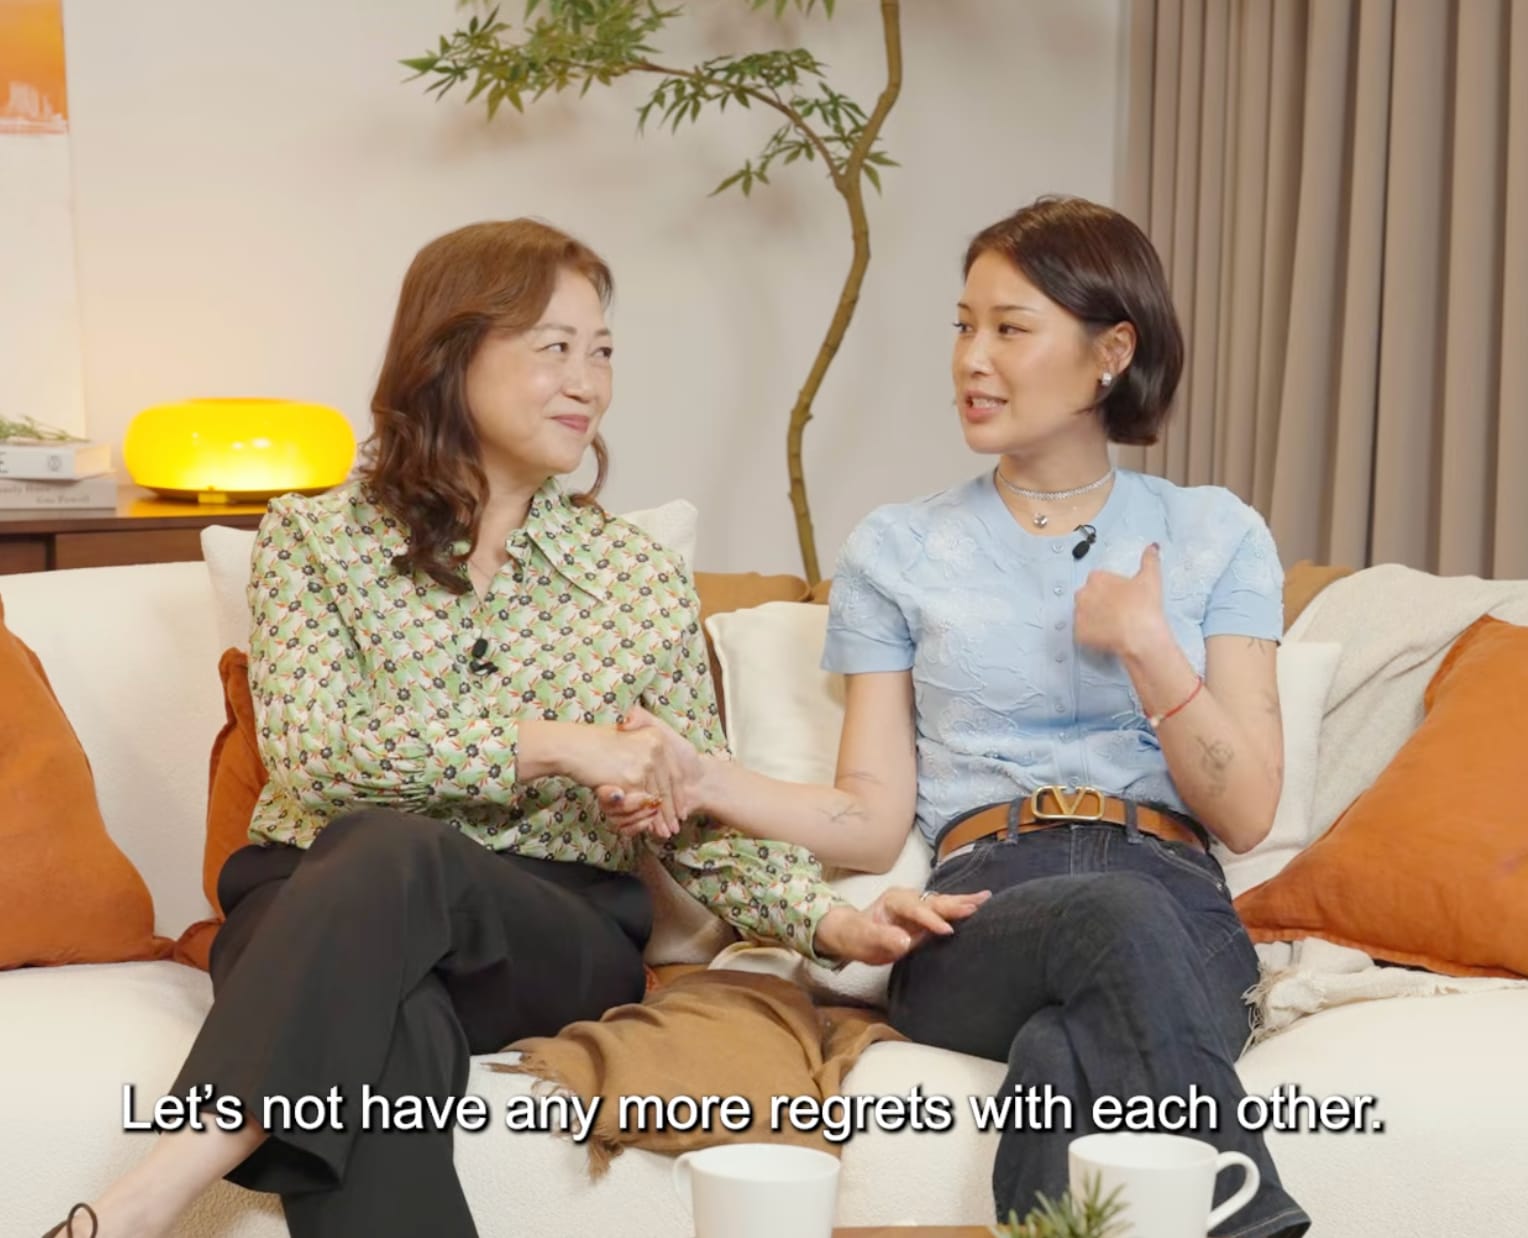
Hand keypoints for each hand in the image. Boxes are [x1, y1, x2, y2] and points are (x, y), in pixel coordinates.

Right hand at [590, 704, 704, 839]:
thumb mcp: (628, 735)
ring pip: (659, 797)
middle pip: (669, 787)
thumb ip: (645, 749)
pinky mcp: (632, 780)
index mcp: (657, 737)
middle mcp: (656, 748)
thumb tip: (658, 776)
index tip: (681, 808)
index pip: (674, 771)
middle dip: (673, 810)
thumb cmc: (596, 743)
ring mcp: (645, 764)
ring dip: (663, 818)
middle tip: (675, 826)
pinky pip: (643, 804)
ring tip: (666, 832)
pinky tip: (652, 828)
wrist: (574, 746)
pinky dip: (648, 819)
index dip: (678, 793)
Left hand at [812, 887, 991, 964]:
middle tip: (978, 904)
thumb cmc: (856, 936)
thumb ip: (882, 938)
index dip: (930, 920)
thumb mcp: (863, 940)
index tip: (946, 930)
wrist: (852, 933)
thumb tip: (903, 941)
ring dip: (963, 902)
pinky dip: (961, 907)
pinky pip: (944, 910)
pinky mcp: (924, 915)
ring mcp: (917, 905)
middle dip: (955, 903)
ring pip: (943, 902)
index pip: (915, 910)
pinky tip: (977, 905)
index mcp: (893, 901)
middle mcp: (908, 899)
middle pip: (934, 901)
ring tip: (986, 899)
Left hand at [1074, 542, 1168, 657]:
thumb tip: (1153, 546)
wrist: (1140, 635)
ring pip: (1084, 615)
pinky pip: (1083, 633)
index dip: (1111, 589)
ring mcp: (1078, 615)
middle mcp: (1082, 594)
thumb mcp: (1151, 578)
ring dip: (1094, 619)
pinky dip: (1092, 636)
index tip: (1123, 598)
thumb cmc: (1144, 604)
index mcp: (1096, 578)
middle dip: (1099, 603)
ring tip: (1114, 627)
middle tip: (1118, 613)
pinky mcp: (1078, 634)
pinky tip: (1107, 637)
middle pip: (1088, 597)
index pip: (1099, 580)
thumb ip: (1150, 560)